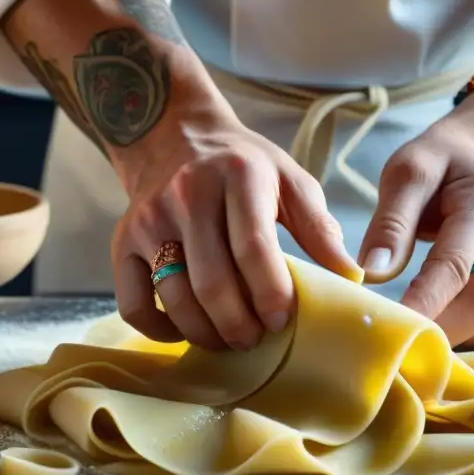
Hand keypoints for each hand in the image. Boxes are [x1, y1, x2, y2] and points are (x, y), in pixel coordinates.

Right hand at [111, 109, 361, 350]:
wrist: (173, 134)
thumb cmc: (241, 166)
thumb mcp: (289, 179)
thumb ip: (320, 227)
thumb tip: (351, 277)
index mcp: (237, 176)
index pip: (253, 247)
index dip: (271, 292)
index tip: (283, 319)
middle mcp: (187, 195)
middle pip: (212, 282)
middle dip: (239, 324)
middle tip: (257, 339)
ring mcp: (149, 220)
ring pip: (174, 297)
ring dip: (206, 333)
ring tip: (229, 339)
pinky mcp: (122, 240)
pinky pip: (134, 302)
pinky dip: (159, 329)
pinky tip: (186, 330)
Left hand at [359, 88, 473, 348]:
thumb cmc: (438, 164)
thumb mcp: (406, 173)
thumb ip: (390, 223)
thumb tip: (373, 273)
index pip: (456, 263)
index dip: (426, 302)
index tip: (396, 331)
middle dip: (445, 329)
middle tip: (401, 343)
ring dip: (464, 335)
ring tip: (424, 333)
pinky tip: (449, 322)